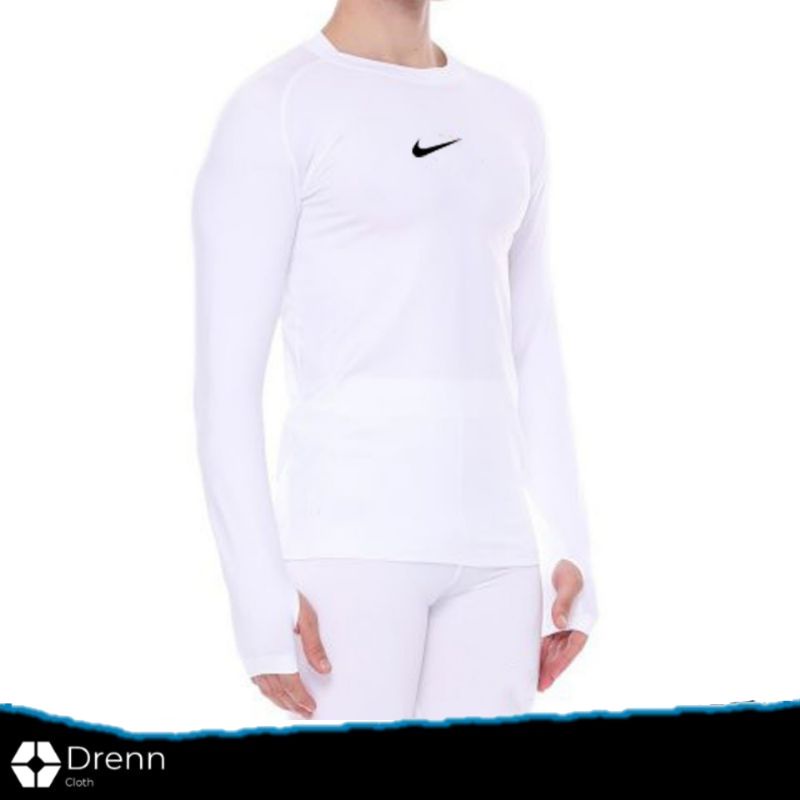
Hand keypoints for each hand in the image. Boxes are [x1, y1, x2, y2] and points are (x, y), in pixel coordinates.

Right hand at [250, 591, 331, 717]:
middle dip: (292, 704)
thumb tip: (325, 670)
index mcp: (278, 653)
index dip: (302, 699)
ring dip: (278, 700)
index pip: (292, 686)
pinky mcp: (243, 649)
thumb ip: (314, 647)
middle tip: (305, 712)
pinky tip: (270, 690)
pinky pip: (254, 678)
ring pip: (264, 688)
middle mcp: (261, 659)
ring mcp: (249, 655)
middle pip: (278, 691)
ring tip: (290, 706)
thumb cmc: (280, 595)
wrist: (252, 580)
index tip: (311, 707)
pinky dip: (264, 689)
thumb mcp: (305, 618)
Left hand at [538, 559, 588, 691]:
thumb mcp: (568, 583)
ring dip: (545, 660)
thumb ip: (563, 603)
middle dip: (551, 667)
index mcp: (585, 619)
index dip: (562, 663)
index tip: (550, 677)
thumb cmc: (569, 566)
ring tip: (533, 678)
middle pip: (563, 650)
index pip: (573, 647)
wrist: (563, 551)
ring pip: (554, 645)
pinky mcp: (553, 614)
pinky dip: (541, 647)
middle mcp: (575, 622)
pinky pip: (547, 635)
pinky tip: (531, 656)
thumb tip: (560, 624)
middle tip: (539, 685)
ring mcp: (564, 619)